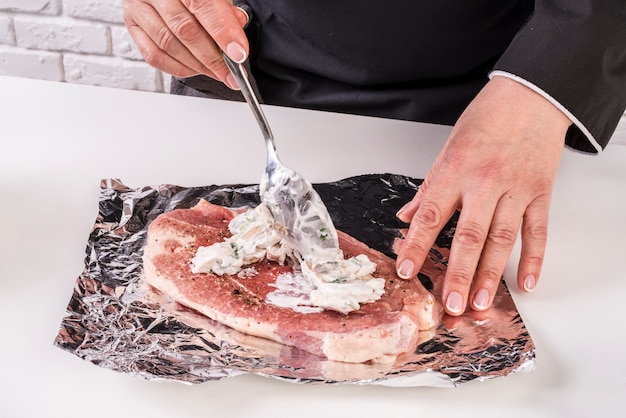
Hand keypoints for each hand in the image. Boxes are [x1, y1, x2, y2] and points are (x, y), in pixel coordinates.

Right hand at [123, 0, 248, 87]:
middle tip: (231, 73)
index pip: (203, 5)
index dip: (223, 32)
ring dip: (198, 66)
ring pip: (169, 45)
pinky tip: (195, 68)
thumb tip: (235, 34)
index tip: (238, 54)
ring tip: (217, 73)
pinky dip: (178, 67)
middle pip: (185, 29)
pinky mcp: (133, 25)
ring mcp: (139, 8)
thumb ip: (223, 10)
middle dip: (213, 58)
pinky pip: (154, 55)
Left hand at [395, 76, 571, 315]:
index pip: (430, 216)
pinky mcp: (540, 192)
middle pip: (469, 235)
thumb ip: (428, 188)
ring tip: (479, 301)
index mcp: (455, 171)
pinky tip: (525, 281)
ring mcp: (515, 189)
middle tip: (451, 303)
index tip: (408, 271)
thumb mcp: (447, 149)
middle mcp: (484, 183)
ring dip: (490, 273)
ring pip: (501, 239)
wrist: (529, 96)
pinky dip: (533, 258)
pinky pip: (538, 231)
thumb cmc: (486, 119)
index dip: (417, 245)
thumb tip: (405, 216)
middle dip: (458, 273)